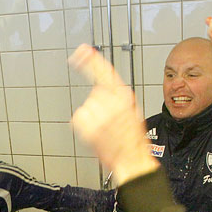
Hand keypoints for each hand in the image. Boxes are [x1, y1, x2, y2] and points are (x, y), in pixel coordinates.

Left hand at [69, 44, 157, 184]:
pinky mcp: (90, 129)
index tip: (81, 51)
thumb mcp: (132, 110)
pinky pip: (78, 118)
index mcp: (125, 97)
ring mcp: (101, 117)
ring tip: (104, 129)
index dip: (92, 60)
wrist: (132, 160)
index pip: (106, 72)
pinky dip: (83, 125)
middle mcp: (113, 104)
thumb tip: (101, 83)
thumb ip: (118, 95)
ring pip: (86, 106)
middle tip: (109, 120)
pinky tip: (95, 133)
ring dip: (92, 116)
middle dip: (99, 104)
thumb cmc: (133, 139)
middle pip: (95, 93)